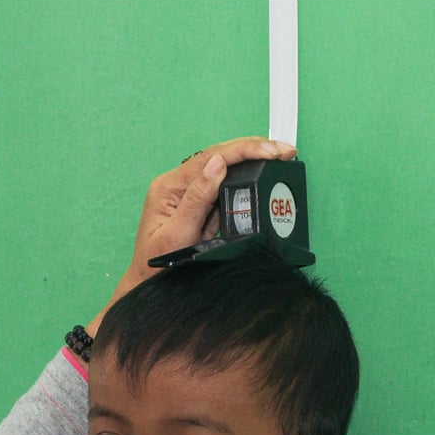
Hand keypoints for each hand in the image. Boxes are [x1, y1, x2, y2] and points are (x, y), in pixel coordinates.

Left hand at [91, 135, 298, 329]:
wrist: (150, 285)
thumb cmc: (158, 264)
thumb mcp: (178, 235)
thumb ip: (197, 199)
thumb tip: (217, 165)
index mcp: (169, 187)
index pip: (210, 157)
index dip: (244, 150)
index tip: (271, 149)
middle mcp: (178, 184)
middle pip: (220, 155)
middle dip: (254, 149)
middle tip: (285, 149)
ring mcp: (189, 193)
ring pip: (225, 168)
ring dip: (253, 161)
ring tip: (280, 157)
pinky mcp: (199, 204)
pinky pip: (225, 187)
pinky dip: (246, 181)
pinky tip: (264, 173)